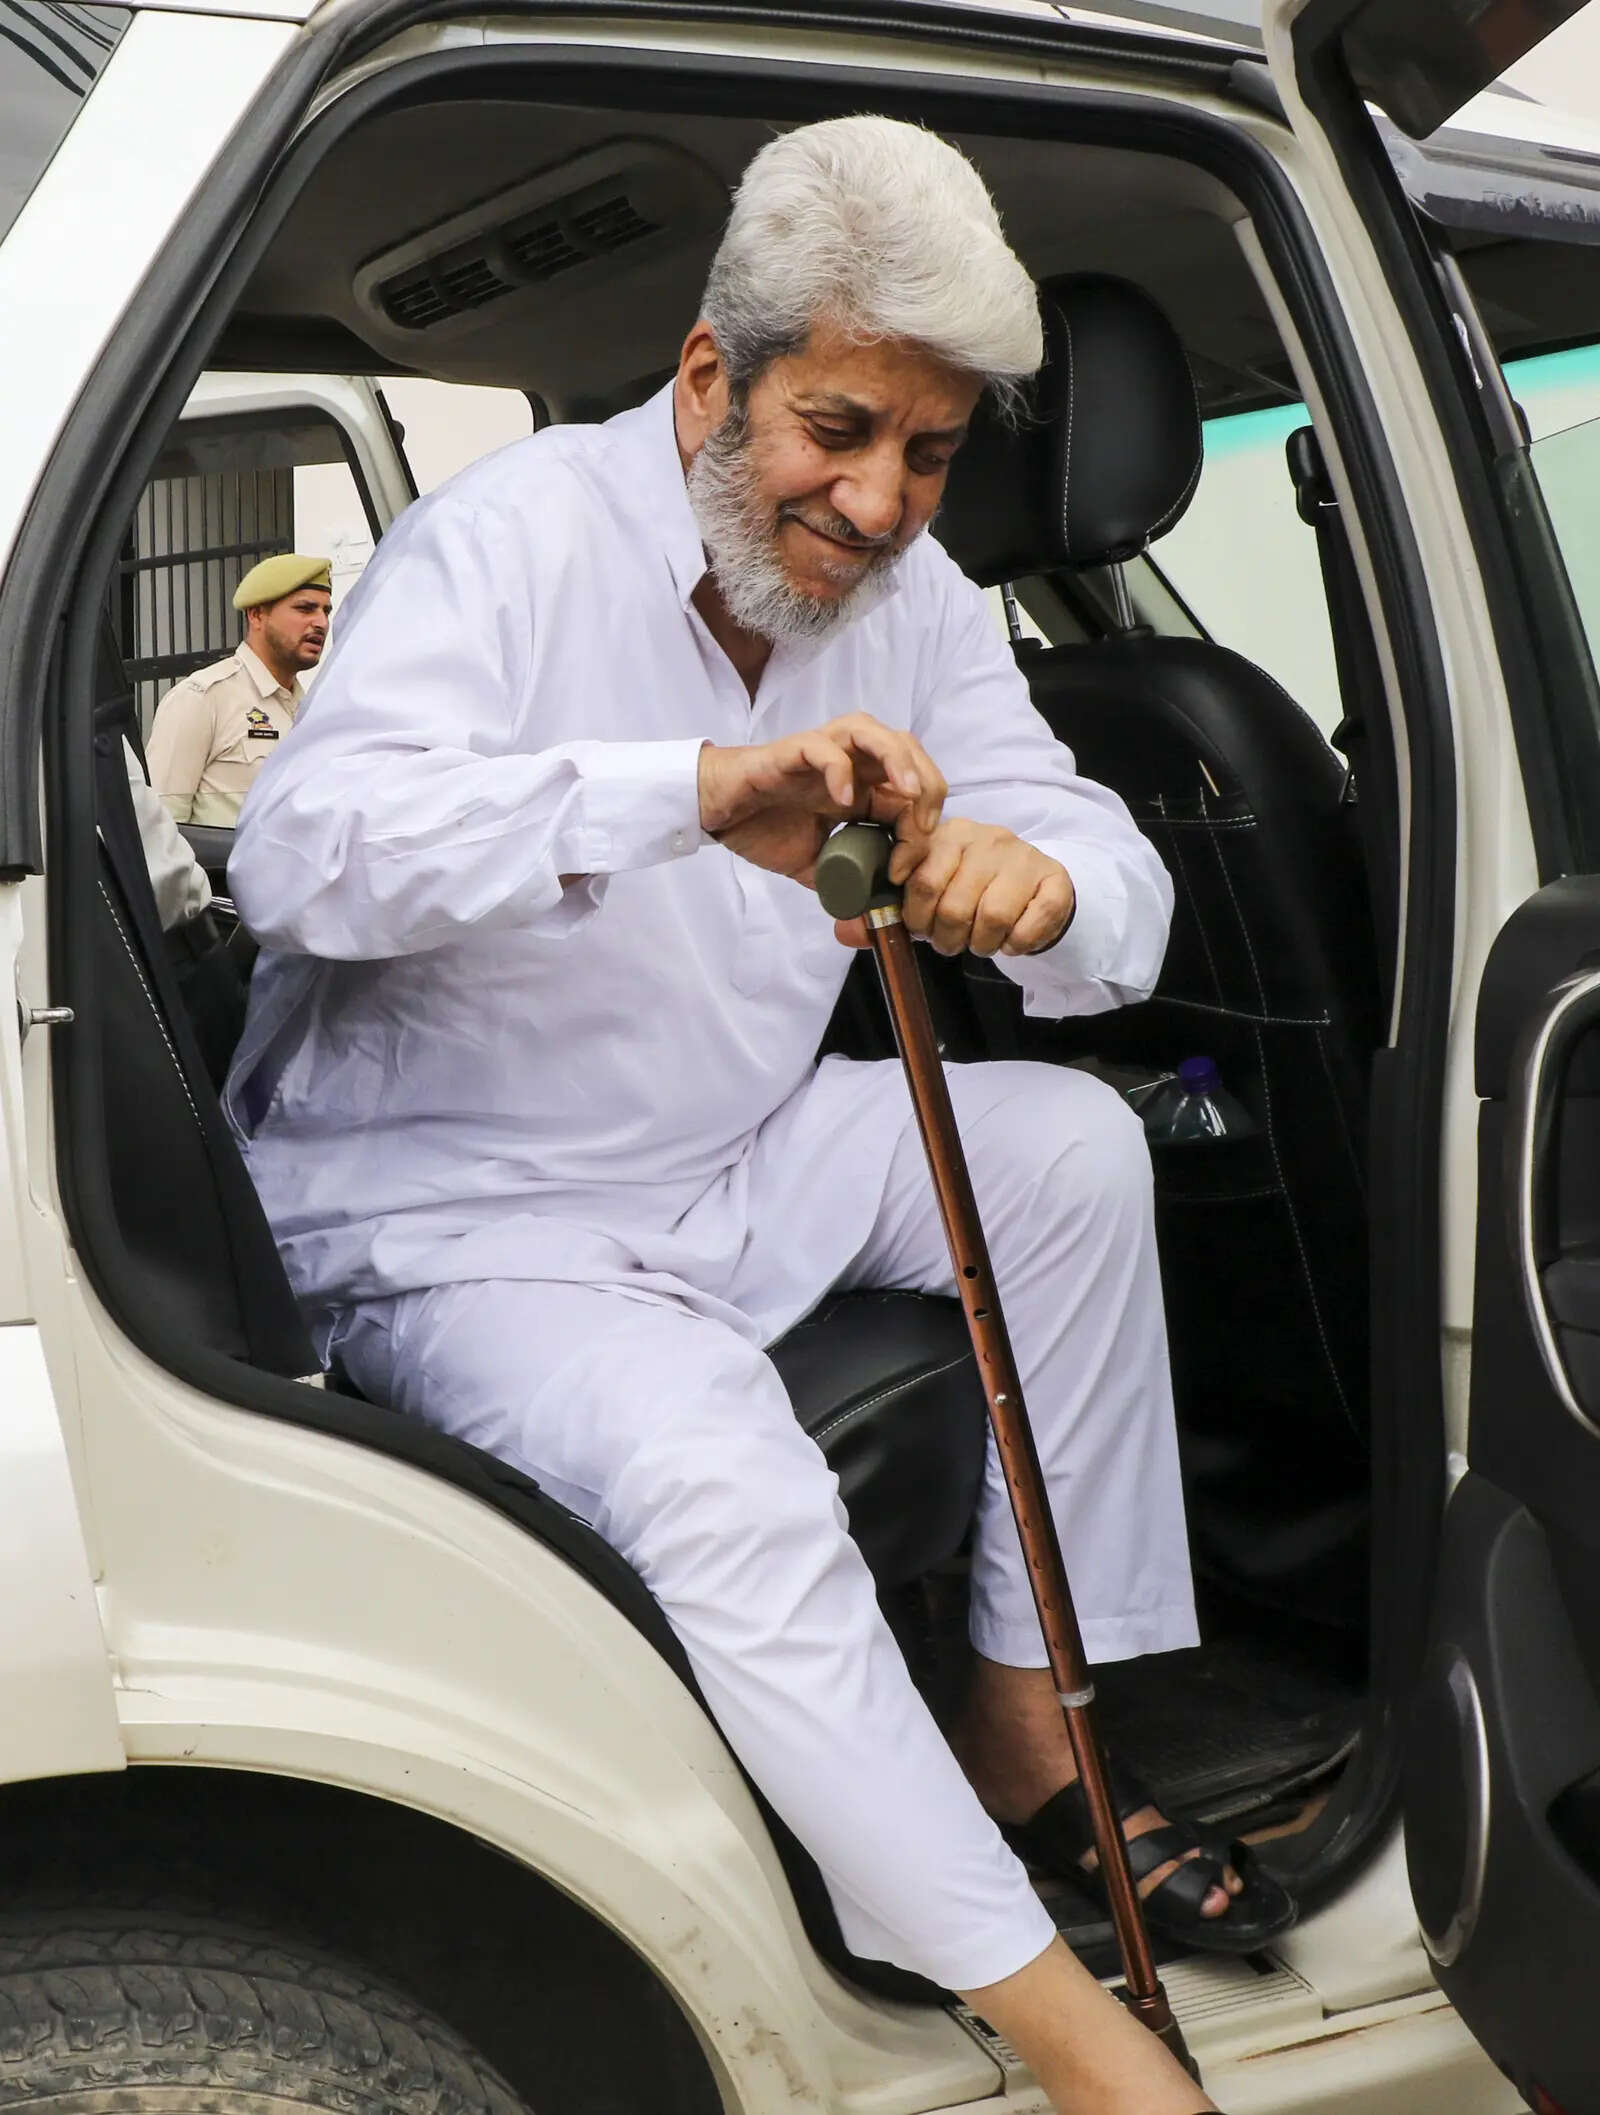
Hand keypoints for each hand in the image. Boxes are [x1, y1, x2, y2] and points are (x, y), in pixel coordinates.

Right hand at [698, 715, 945, 886]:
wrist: (719, 813)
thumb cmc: (764, 827)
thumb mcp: (815, 864)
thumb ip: (844, 880)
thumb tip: (869, 911)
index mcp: (861, 785)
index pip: (913, 790)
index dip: (921, 827)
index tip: (905, 868)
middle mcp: (849, 761)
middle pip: (908, 749)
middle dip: (928, 784)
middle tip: (923, 827)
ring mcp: (822, 752)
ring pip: (873, 732)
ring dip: (899, 759)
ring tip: (908, 792)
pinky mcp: (792, 751)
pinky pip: (823, 747)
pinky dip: (840, 768)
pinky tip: (843, 799)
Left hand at [838, 818, 1073, 956]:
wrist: (1035, 886)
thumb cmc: (972, 889)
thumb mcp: (930, 892)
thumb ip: (887, 911)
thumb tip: (846, 933)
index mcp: (949, 835)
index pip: (921, 877)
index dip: (915, 913)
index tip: (917, 926)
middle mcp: (987, 839)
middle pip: (953, 904)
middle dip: (944, 937)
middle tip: (947, 942)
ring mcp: (1023, 858)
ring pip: (991, 917)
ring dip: (979, 945)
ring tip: (977, 943)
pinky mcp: (1053, 881)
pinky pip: (1029, 925)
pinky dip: (1015, 944)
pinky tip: (1009, 941)